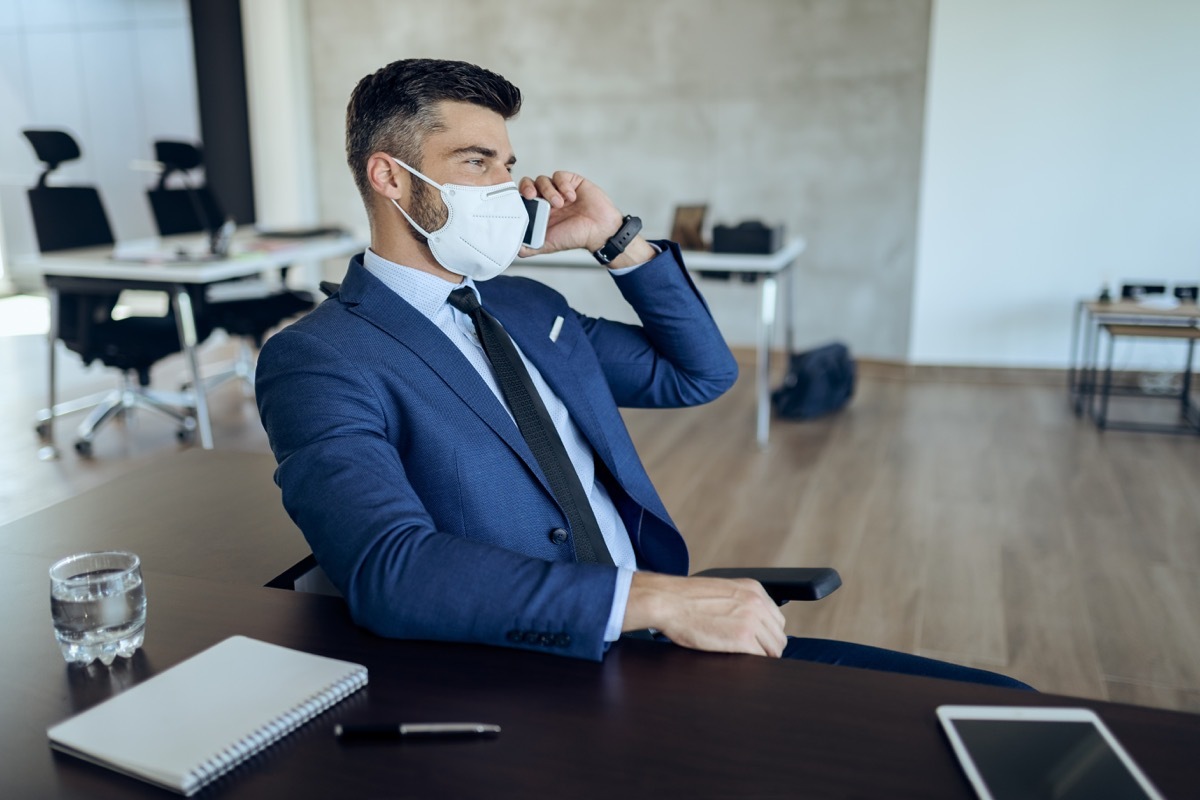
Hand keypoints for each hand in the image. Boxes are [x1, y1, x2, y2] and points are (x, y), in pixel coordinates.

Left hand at [517, 171, 654, 267]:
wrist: (600, 231)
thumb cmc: (576, 237)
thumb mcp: (549, 245)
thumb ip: (530, 247)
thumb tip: (514, 250)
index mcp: (538, 212)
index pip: (521, 198)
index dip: (518, 197)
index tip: (521, 202)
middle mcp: (546, 199)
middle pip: (528, 184)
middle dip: (527, 187)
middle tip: (532, 195)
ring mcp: (558, 189)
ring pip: (543, 179)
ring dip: (549, 191)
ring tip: (560, 204)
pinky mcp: (571, 182)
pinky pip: (560, 176)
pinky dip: (563, 185)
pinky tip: (571, 197)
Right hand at [623, 572, 787, 657]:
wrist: (668, 601)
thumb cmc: (685, 598)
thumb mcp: (722, 592)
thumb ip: (741, 603)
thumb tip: (752, 623)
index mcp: (753, 589)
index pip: (777, 618)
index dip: (768, 634)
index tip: (759, 641)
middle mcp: (756, 602)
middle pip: (779, 635)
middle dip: (767, 647)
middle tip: (751, 654)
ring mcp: (751, 620)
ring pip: (774, 649)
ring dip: (761, 657)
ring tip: (743, 658)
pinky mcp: (742, 639)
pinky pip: (760, 658)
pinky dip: (752, 663)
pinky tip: (737, 660)